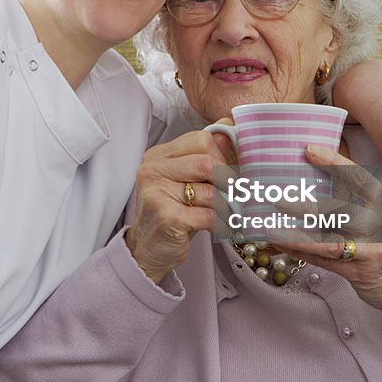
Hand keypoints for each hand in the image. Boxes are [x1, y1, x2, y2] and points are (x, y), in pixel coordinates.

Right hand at [125, 130, 231, 282]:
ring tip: (227, 215)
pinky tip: (221, 227)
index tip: (229, 174)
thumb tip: (230, 132)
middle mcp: (152, 170)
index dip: (222, 157)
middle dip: (229, 181)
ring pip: (211, 191)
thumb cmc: (170, 213)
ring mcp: (157, 193)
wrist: (146, 249)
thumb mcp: (185, 182)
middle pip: (207, 162)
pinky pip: (209, 215)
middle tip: (236, 195)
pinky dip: (222, 223)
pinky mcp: (167, 217)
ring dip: (227, 207)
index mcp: (158, 156)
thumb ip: (205, 158)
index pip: (200, 140)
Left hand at [270, 145, 381, 340]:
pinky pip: (324, 259)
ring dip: (295, 233)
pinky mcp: (360, 270)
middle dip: (303, 204)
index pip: (359, 177)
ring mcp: (371, 248)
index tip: (308, 150)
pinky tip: (282, 245)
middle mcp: (380, 223)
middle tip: (276, 196)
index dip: (334, 162)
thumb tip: (322, 182)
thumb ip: (361, 202)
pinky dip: (301, 252)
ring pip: (326, 238)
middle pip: (337, 209)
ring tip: (270, 226)